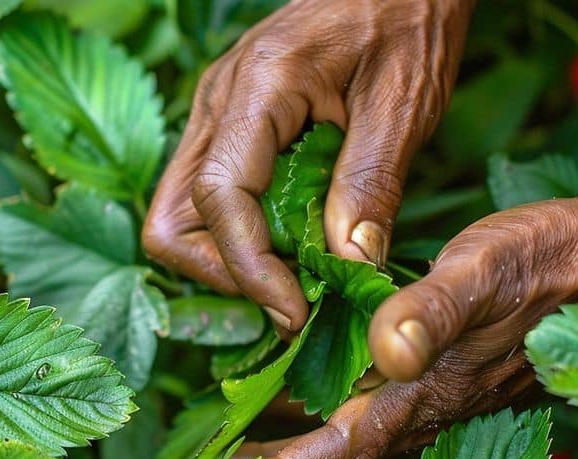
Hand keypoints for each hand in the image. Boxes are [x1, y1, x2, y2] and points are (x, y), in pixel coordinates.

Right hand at [143, 0, 473, 330]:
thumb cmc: (406, 19)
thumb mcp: (405, 102)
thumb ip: (371, 183)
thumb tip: (348, 265)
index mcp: (258, 87)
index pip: (218, 198)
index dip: (249, 268)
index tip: (296, 310)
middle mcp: (216, 103)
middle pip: (171, 222)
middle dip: (223, 272)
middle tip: (292, 294)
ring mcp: (214, 116)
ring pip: (181, 217)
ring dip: (231, 259)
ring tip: (298, 273)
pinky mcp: (227, 129)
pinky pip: (209, 200)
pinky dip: (243, 236)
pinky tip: (295, 241)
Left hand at [211, 150, 577, 458]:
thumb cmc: (550, 263)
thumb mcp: (487, 270)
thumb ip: (434, 311)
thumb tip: (386, 351)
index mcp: (426, 392)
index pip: (339, 451)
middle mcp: (425, 407)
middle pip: (335, 458)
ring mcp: (434, 395)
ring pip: (350, 435)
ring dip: (292, 445)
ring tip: (233, 443)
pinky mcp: (441, 374)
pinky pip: (370, 408)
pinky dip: (323, 410)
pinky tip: (295, 390)